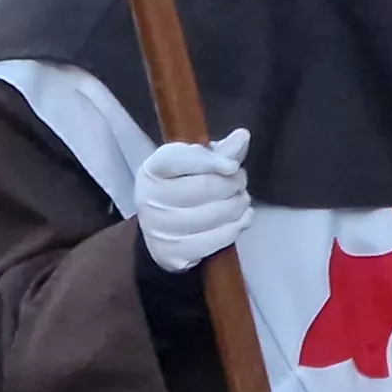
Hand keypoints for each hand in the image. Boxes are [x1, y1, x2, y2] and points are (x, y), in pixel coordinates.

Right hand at [135, 130, 254, 272]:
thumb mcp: (196, 163)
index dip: (211, 162)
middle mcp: (149, 198)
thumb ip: (220, 151)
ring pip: (213, 215)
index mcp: (153, 168)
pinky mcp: (173, 254)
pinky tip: (241, 219)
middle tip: (240, 181)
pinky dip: (235, 228)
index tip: (233, 166)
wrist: (161, 228)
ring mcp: (159, 229)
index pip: (181, 160)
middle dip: (233, 183)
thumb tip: (242, 137)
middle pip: (204, 188)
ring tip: (241, 200)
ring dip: (238, 206)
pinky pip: (214, 241)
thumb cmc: (182, 186)